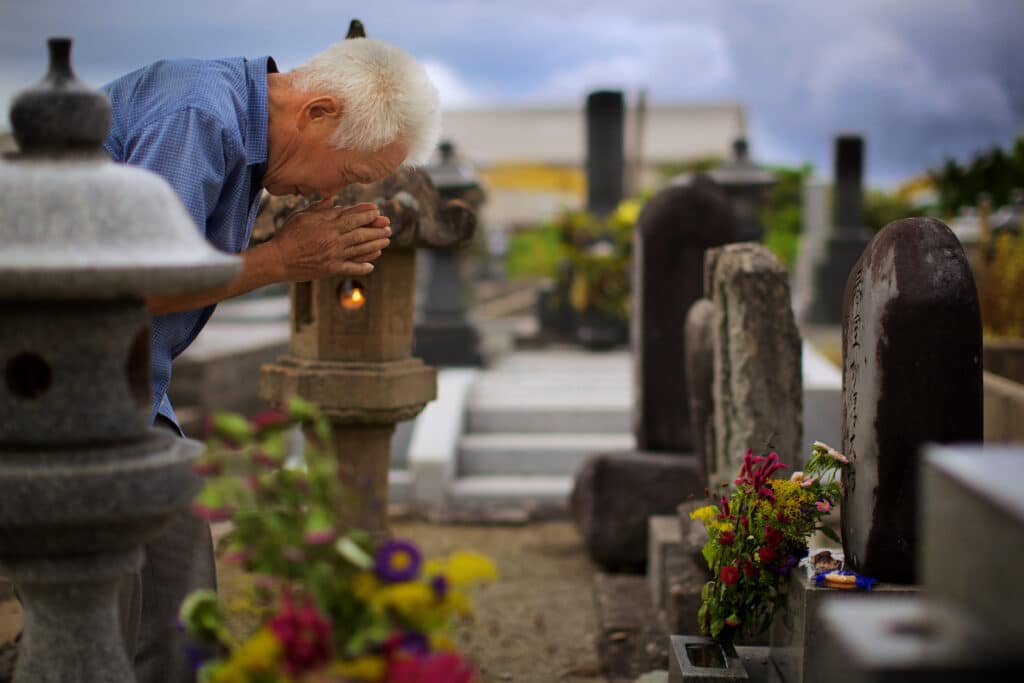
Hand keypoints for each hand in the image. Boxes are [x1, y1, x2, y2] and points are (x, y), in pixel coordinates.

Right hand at [269, 202, 390, 280]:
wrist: (278, 259)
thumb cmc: (288, 234)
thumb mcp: (302, 216)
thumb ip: (320, 208)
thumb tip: (334, 199)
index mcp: (328, 224)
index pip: (353, 217)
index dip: (367, 214)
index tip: (377, 211)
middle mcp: (334, 239)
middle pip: (361, 233)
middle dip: (377, 230)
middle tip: (388, 228)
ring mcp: (334, 255)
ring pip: (361, 249)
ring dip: (376, 245)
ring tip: (386, 242)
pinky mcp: (331, 269)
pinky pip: (351, 268)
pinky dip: (363, 267)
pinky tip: (372, 266)